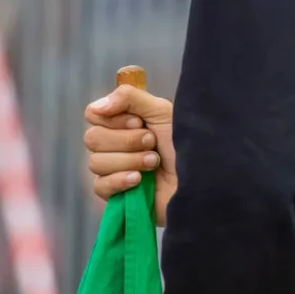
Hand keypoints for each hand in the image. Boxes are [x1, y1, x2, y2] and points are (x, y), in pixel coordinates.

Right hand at [84, 86, 175, 225]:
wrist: (202, 178)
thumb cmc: (186, 142)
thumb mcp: (162, 112)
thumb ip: (129, 98)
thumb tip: (96, 107)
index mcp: (123, 122)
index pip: (93, 114)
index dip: (113, 119)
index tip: (139, 121)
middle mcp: (114, 144)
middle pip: (92, 138)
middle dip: (127, 140)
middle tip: (152, 143)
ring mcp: (113, 170)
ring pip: (95, 162)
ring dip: (130, 160)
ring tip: (154, 162)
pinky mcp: (116, 195)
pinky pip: (100, 186)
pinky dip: (120, 181)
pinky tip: (139, 181)